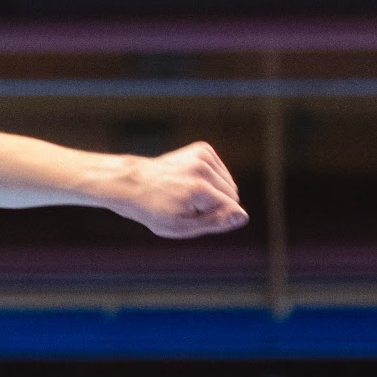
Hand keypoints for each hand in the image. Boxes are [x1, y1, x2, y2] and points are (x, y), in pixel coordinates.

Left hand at [115, 141, 247, 238]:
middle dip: (215, 205)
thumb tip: (243, 216)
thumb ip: (215, 222)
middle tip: (186, 206)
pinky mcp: (202, 149)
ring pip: (229, 183)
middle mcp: (203, 168)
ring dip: (213, 192)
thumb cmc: (155, 211)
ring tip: (186, 193)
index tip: (193, 217)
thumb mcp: (181, 227)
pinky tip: (190, 181)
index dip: (216, 218)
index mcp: (199, 189)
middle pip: (233, 195)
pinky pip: (221, 172)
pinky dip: (210, 179)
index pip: (232, 209)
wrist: (133, 184)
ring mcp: (202, 155)